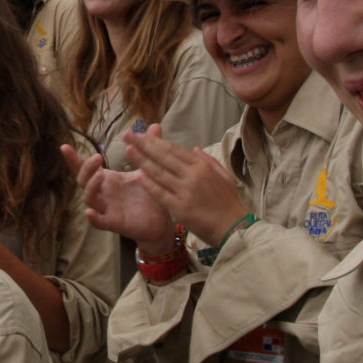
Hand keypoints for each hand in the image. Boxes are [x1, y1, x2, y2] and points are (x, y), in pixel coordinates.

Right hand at [60, 141, 176, 250]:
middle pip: (83, 180)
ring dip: (90, 186)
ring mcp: (107, 208)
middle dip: (86, 168)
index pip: (85, 168)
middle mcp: (104, 193)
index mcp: (108, 179)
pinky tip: (88, 212)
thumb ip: (149, 148)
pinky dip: (93, 218)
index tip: (64, 146)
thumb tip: (154, 125)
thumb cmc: (150, 193)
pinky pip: (99, 222)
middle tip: (97, 157)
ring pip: (89, 198)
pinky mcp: (115, 223)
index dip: (73, 159)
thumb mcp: (149, 168)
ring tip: (100, 175)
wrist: (163, 219)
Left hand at [125, 128, 251, 247]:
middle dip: (144, 144)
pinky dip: (149, 184)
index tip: (142, 134)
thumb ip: (209, 160)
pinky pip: (161, 193)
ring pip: (159, 172)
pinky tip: (138, 175)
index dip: (156, 141)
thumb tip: (194, 148)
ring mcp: (186, 191)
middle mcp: (193, 175)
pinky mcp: (180, 208)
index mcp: (202, 166)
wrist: (234, 228)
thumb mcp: (225, 176)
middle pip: (163, 156)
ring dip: (142, 160)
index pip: (174, 149)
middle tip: (128, 134)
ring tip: (128, 149)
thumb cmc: (230, 203)